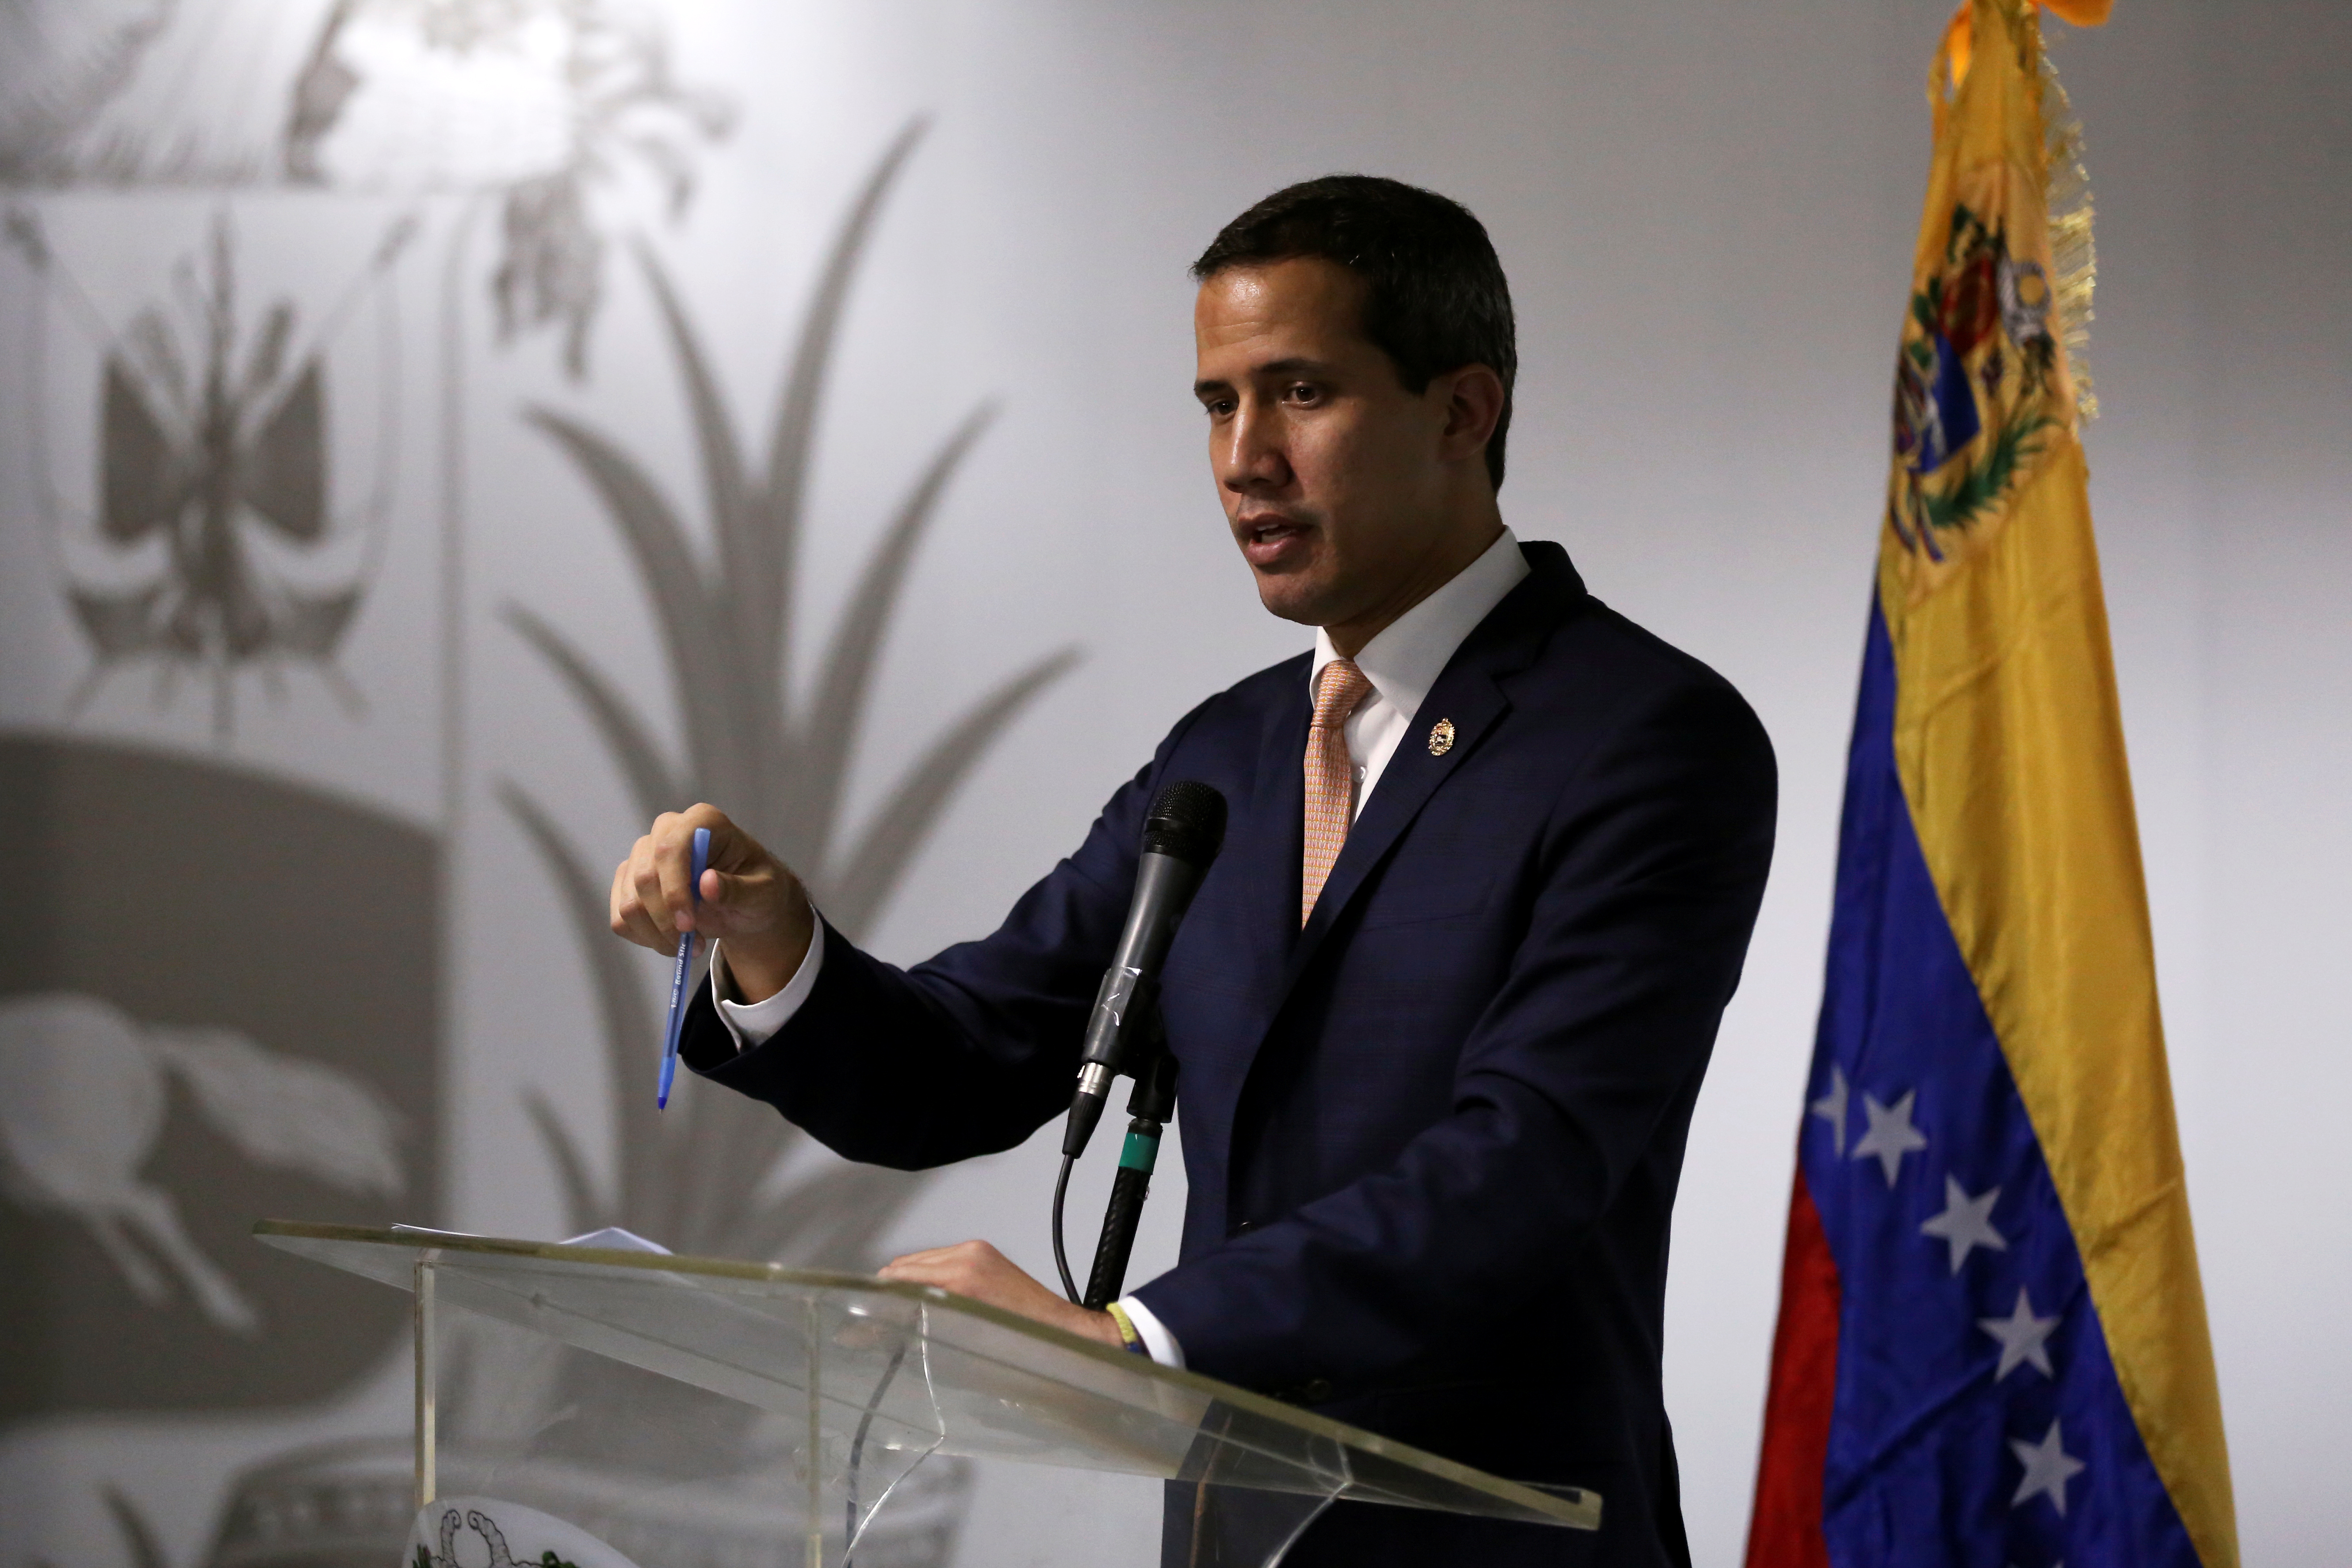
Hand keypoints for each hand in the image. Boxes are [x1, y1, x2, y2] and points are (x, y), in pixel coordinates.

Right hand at [609, 804, 813, 1002]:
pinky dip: (645, 937)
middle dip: (666, 920)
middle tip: (694, 944)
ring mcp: (644, 855)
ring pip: (629, 901)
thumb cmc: (758, 890)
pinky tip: (671, 941)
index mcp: (703, 821)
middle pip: (644, 877)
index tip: (688, 925)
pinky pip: (621, 917)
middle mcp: (668, 830)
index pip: (670, 849)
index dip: (674, 889)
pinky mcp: (630, 881)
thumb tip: (707, 882)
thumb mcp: (762, 894)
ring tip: (689, 944)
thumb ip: (738, 889)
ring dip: (657, 934)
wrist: (746, 902)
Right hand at [877, 1240, 1125, 1349]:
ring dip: (909, 1282)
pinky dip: (929, 1276)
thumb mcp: (963, 1343)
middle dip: (889, 1289)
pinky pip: (943, 1260)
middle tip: (876, 1317)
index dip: (877, 1297)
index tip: (862, 1315)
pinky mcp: (985, 1253)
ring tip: (899, 1311)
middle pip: (907, 1265)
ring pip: (924, 1260)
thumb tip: (883, 1332)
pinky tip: (927, 1300)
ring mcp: (977, 1251)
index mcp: (960, 1276)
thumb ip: (920, 1330)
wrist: (1063, 1334)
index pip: (900, 1277)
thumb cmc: (1021, 1346)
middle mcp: (967, 1255)